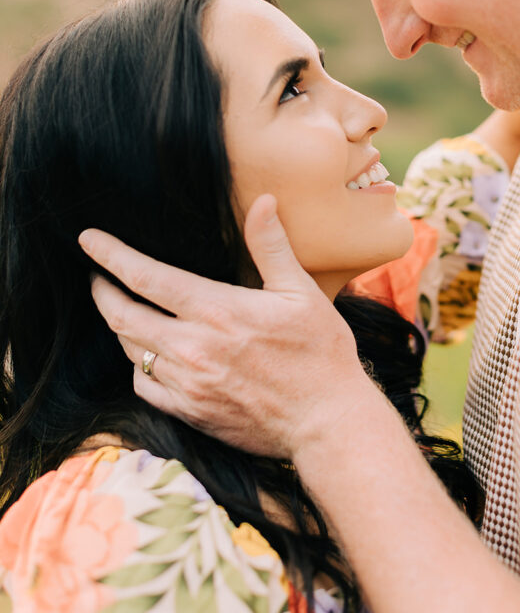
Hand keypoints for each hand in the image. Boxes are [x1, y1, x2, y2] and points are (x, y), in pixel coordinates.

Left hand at [82, 194, 372, 458]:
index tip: (88, 241)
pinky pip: (145, 386)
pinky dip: (138, 365)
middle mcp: (194, 348)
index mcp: (217, 311)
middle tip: (96, 276)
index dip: (111, 256)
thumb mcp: (301, 292)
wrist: (327, 423)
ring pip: (132, 350)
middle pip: (124, 316)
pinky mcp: (190, 413)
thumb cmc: (320, 352)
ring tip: (122, 309)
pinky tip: (148, 355)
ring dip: (120, 326)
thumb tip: (262, 201)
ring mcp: (188, 384)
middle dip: (103, 292)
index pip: (147, 277)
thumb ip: (272, 246)